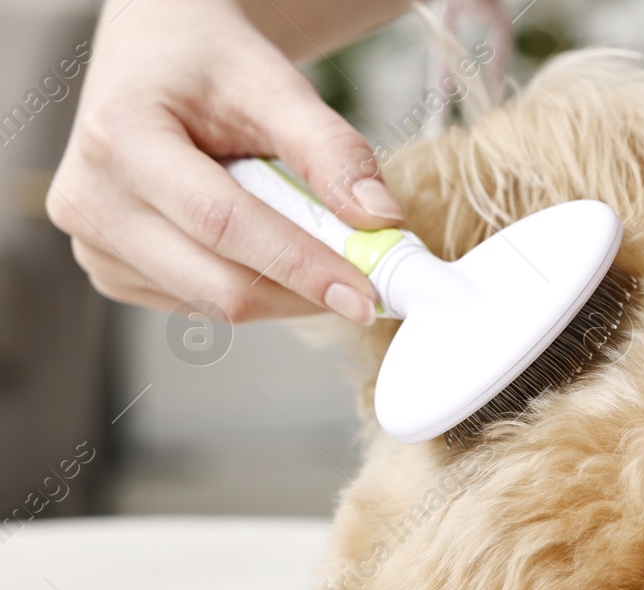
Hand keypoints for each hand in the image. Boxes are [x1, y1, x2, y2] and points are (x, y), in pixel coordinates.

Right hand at [47, 0, 407, 324]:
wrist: (155, 57)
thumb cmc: (207, 64)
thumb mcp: (274, 85)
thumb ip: (332, 150)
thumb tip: (381, 219)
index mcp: (119, 139)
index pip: (222, 223)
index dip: (301, 266)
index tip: (365, 293)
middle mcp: (91, 199)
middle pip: (217, 283)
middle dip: (304, 289)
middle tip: (367, 277)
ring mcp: (93, 244)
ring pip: (215, 304)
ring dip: (284, 292)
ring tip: (309, 239)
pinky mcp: (111, 271)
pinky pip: (201, 306)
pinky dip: (254, 289)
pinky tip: (264, 246)